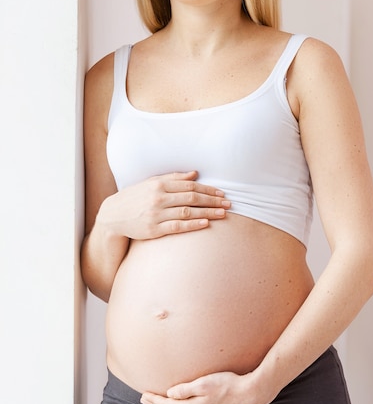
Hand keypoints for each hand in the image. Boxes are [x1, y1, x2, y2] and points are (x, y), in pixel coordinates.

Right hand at [97, 171, 229, 240]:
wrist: (113, 215)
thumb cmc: (136, 197)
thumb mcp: (152, 182)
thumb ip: (173, 178)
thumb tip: (195, 174)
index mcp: (159, 184)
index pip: (189, 185)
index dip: (208, 189)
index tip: (222, 193)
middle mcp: (158, 197)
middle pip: (192, 197)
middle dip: (212, 200)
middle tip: (228, 203)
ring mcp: (156, 214)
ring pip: (188, 212)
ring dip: (208, 213)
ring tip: (223, 214)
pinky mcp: (154, 229)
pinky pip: (178, 226)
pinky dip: (193, 225)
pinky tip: (206, 224)